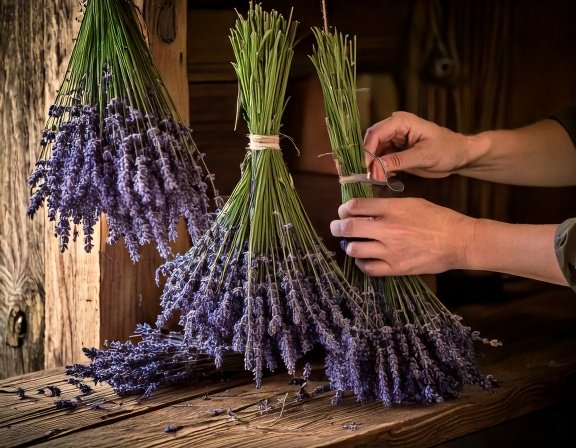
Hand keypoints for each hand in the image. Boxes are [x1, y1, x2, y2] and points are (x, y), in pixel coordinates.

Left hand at [330, 197, 475, 275]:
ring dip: (349, 245)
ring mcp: (391, 251)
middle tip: (336, 227)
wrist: (458, 241)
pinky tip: (364, 258)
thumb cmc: (437, 218)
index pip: (355, 206)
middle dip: (337, 227)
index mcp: (392, 209)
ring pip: (354, 249)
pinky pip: (368, 268)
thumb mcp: (411, 202)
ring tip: (352, 243)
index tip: (343, 211)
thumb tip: (364, 210)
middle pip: (348, 228)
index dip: (344, 209)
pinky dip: (361, 263)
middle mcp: (388, 230)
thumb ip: (387, 206)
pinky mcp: (396, 269)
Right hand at [363, 111, 470, 179]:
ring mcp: (393, 139)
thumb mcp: (424, 156)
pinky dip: (379, 169)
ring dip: (373, 166)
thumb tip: (376, 168)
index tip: (367, 168)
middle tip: (370, 177)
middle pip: (371, 142)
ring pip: (373, 152)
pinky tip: (382, 178)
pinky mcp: (394, 150)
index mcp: (402, 121)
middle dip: (368, 159)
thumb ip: (399, 161)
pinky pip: (380, 159)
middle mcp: (394, 128)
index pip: (376, 134)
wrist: (458, 155)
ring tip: (377, 179)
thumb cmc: (447, 150)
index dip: (367, 151)